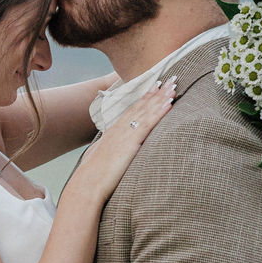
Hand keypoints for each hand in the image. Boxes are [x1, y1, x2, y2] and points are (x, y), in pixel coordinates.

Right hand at [67, 78, 174, 205]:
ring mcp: (125, 133)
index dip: (145, 97)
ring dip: (161, 97)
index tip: (156, 85)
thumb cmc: (93, 176)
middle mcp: (120, 128)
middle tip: (171, 78)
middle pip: (142, 105)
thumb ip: (112, 151)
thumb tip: (117, 151)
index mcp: (114, 131)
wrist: (87, 183)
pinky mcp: (131, 142)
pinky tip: (169, 103)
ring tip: (174, 86)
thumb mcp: (102, 158)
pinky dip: (159, 111)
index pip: (132, 110)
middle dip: (157, 91)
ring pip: (147, 111)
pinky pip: (148, 123)